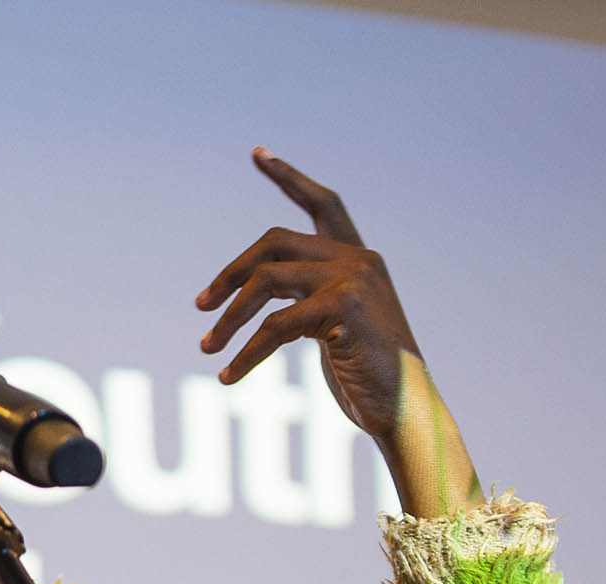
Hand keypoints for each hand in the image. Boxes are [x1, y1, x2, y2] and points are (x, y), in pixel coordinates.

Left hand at [195, 147, 480, 516]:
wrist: (406, 409)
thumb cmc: (365, 374)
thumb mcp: (329, 325)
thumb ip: (302, 296)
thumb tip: (249, 289)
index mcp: (357, 259)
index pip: (323, 203)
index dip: (289, 177)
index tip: (257, 152)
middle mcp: (359, 259)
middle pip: (273, 242)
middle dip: (230, 273)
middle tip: (200, 306)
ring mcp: (355, 279)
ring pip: (266, 282)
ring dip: (229, 319)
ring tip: (207, 349)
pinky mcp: (346, 307)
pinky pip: (275, 326)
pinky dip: (246, 353)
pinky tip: (229, 377)